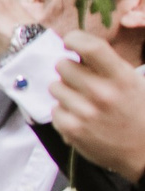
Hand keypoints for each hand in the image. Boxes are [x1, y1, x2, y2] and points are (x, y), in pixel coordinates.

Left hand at [49, 31, 144, 181]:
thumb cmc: (136, 113)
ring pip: (55, 86)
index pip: (91, 47)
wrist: (143, 152)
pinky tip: (80, 117)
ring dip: (65, 91)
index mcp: (121, 78)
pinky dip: (64, 112)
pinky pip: (54, 109)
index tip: (70, 41)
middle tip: (82, 80)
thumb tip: (77, 46)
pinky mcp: (71, 129)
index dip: (75, 39)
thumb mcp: (131, 82)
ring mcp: (85, 112)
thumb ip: (106, 65)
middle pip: (63, 65)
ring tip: (84, 101)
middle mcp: (102, 93)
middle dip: (70, 70)